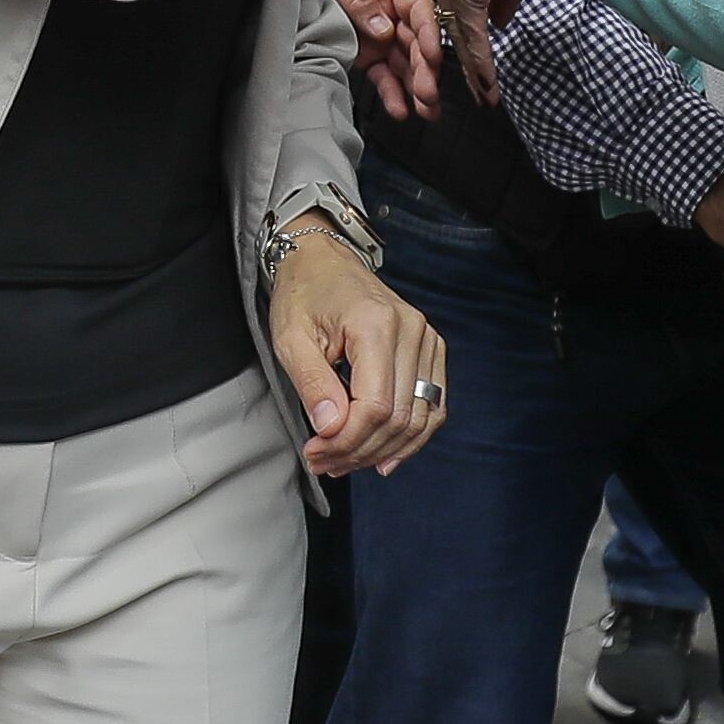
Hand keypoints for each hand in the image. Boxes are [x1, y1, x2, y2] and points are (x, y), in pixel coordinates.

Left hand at [268, 216, 452, 476]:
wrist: (324, 260)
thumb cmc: (304, 295)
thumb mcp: (290, 338)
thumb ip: (311, 384)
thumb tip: (330, 429)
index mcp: (376, 324)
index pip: (375, 406)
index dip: (346, 440)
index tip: (315, 452)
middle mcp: (411, 331)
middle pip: (398, 417)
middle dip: (359, 451)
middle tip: (322, 463)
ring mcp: (426, 338)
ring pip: (420, 418)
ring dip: (383, 450)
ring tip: (344, 462)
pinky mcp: (431, 348)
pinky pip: (433, 405)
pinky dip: (411, 437)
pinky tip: (384, 456)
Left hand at [328, 0, 444, 123]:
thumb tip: (383, 27)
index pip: (418, 9)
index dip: (429, 33)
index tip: (431, 56)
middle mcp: (391, 9)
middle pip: (417, 41)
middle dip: (425, 69)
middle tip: (428, 94)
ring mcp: (380, 32)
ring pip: (406, 62)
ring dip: (417, 87)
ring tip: (425, 110)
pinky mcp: (367, 51)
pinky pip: (384, 73)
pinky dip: (392, 92)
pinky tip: (400, 108)